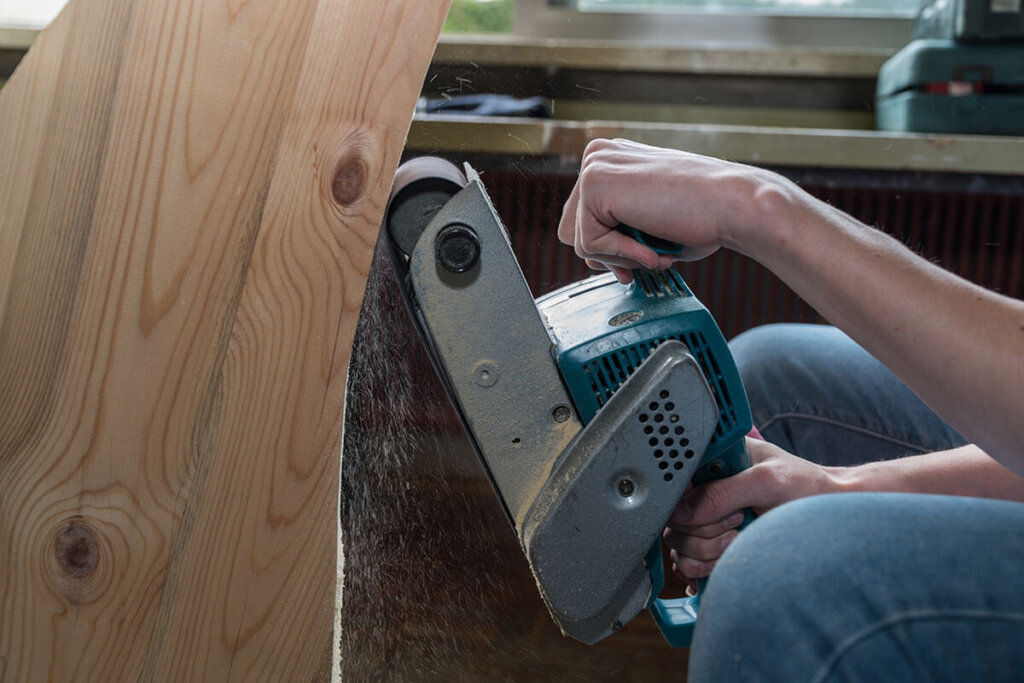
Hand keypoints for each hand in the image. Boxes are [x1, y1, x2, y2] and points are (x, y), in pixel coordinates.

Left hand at [557, 138, 793, 281]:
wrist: (733, 205)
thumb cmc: (704, 216)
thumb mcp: (650, 223)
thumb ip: (618, 232)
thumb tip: (589, 260)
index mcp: (612, 160)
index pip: (583, 220)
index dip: (609, 249)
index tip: (640, 259)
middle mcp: (598, 156)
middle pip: (572, 231)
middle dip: (608, 256)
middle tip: (647, 260)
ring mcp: (594, 166)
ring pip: (579, 241)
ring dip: (620, 257)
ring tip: (657, 249)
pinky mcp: (594, 183)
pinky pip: (590, 245)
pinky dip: (623, 255)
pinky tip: (654, 246)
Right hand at [662, 438, 840, 586]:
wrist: (829, 522)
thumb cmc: (807, 489)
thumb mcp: (767, 481)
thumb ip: (722, 492)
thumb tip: (680, 512)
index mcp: (713, 459)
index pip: (675, 479)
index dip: (689, 498)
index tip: (722, 505)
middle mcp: (705, 488)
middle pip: (673, 517)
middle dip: (706, 528)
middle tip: (739, 521)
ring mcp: (706, 519)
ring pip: (678, 544)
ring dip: (708, 550)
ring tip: (740, 539)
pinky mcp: (711, 546)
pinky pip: (686, 564)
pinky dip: (703, 568)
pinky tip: (728, 558)